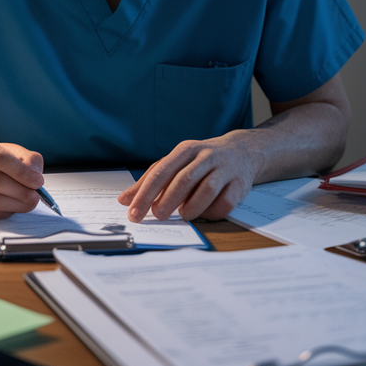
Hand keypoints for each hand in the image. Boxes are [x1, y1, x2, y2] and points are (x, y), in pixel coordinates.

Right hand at [0, 133, 43, 219]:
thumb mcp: (2, 148)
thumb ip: (24, 158)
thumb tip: (35, 176)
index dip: (21, 172)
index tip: (38, 181)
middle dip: (22, 191)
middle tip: (37, 196)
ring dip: (16, 205)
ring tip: (28, 202)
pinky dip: (4, 212)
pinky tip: (11, 206)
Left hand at [118, 133, 257, 221]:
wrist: (242, 151)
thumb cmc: (201, 161)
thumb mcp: (175, 163)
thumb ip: (150, 180)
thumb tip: (124, 200)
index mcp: (186, 150)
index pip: (161, 172)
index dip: (145, 194)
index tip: (133, 213)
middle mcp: (206, 156)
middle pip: (183, 180)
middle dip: (167, 201)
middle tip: (157, 216)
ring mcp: (225, 169)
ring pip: (206, 190)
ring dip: (191, 208)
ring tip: (183, 215)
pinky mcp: (240, 184)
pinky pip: (225, 203)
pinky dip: (212, 212)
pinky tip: (205, 213)